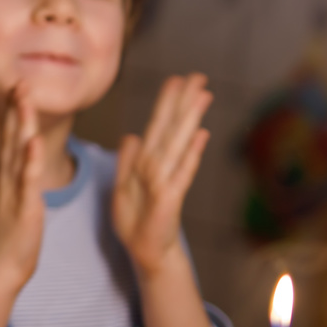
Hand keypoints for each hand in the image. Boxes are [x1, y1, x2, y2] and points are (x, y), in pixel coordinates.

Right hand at [0, 81, 46, 291]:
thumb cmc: (9, 234)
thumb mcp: (13, 197)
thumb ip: (17, 175)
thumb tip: (24, 157)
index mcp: (5, 176)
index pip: (9, 136)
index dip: (13, 111)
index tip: (18, 85)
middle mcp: (5, 179)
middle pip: (10, 137)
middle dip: (15, 108)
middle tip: (19, 80)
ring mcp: (12, 192)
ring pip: (17, 153)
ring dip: (21, 125)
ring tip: (25, 100)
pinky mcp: (22, 209)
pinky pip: (27, 182)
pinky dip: (31, 161)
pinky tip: (34, 143)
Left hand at [113, 73, 210, 276]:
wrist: (144, 251)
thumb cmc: (135, 221)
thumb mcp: (123, 187)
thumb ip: (127, 161)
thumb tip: (132, 135)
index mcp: (147, 162)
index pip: (159, 125)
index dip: (167, 103)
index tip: (176, 79)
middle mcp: (159, 166)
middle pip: (173, 127)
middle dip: (184, 101)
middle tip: (198, 76)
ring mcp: (167, 180)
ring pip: (178, 142)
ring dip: (190, 118)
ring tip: (203, 95)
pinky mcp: (170, 198)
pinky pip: (181, 171)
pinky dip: (190, 154)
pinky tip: (200, 135)